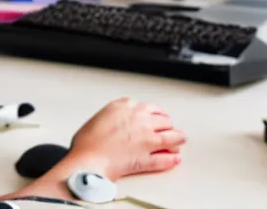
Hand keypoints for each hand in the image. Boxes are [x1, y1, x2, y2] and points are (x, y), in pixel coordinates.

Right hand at [68, 97, 186, 180]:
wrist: (87, 159)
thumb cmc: (87, 142)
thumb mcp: (101, 116)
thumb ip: (116, 114)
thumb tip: (119, 120)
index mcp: (127, 106)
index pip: (151, 107)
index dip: (157, 114)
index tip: (158, 117)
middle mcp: (140, 120)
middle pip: (164, 120)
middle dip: (167, 125)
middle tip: (169, 129)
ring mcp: (147, 139)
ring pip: (171, 137)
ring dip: (177, 139)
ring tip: (179, 141)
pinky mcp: (147, 158)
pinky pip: (165, 159)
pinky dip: (172, 159)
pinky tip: (175, 159)